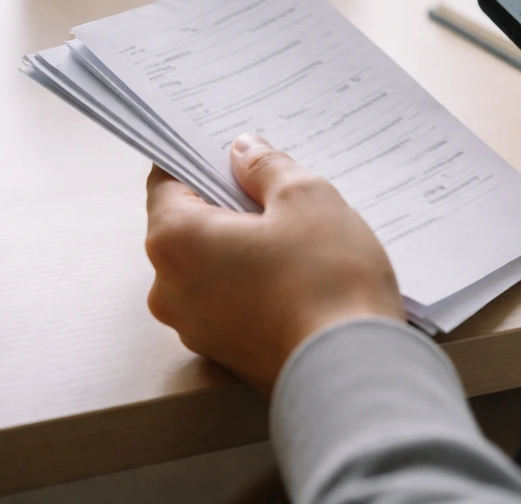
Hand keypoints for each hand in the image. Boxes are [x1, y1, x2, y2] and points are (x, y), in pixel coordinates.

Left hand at [144, 133, 404, 394]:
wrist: (353, 371)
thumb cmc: (328, 280)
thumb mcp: (306, 198)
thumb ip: (266, 167)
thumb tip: (244, 152)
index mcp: (176, 241)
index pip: (166, 181)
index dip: (200, 158)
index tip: (230, 148)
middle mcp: (170, 288)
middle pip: (189, 225)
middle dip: (229, 203)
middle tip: (279, 189)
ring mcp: (196, 327)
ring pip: (212, 264)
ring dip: (245, 244)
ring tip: (300, 235)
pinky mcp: (226, 352)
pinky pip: (231, 299)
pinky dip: (255, 280)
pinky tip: (301, 272)